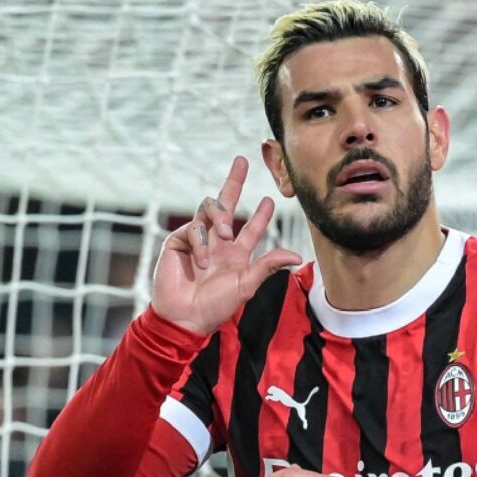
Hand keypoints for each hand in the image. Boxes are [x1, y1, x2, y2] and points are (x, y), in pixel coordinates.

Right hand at [152, 156, 301, 333]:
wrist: (185, 316)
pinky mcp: (179, 242)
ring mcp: (197, 241)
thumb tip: (297, 256)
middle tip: (242, 160)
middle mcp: (217, 243)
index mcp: (236, 254)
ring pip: (209, 210)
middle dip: (233, 182)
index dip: (261, 215)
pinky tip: (200, 259)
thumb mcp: (247, 284)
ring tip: (225, 235)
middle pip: (226, 205)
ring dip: (221, 218)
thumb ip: (268, 266)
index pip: (251, 229)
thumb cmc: (216, 306)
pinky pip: (193, 228)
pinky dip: (200, 241)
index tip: (270, 199)